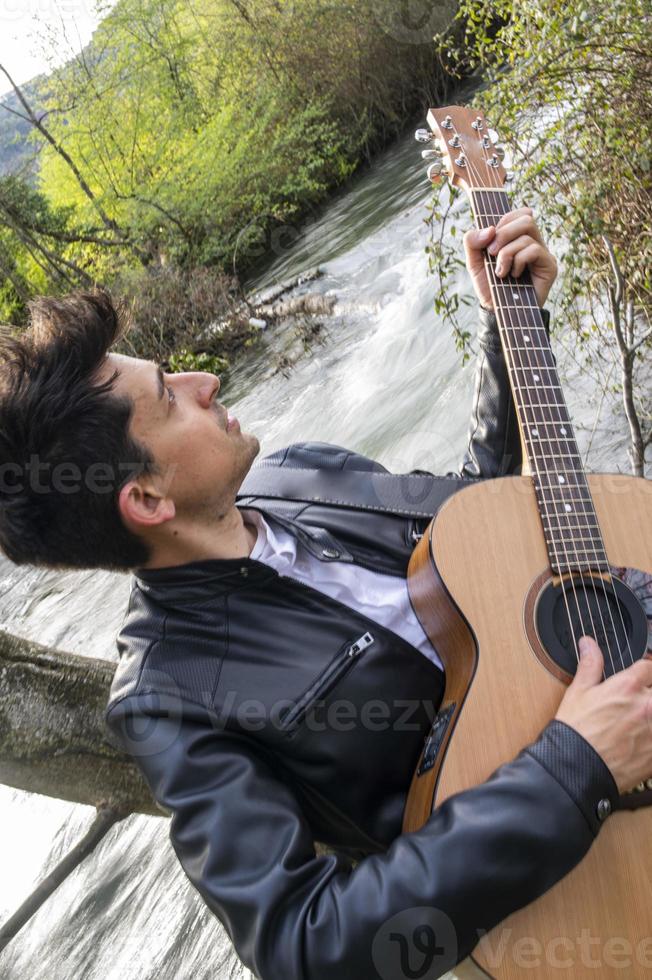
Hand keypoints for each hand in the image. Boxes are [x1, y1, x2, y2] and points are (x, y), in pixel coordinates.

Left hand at [463, 207, 557, 309]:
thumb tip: (489, 229)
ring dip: (507, 253)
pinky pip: (534, 250)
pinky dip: (518, 261)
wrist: (497, 313)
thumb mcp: (474, 262)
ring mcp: (543, 255)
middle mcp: (534, 244)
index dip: (504, 220)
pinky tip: (512, 275)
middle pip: (526, 219)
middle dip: (504, 233)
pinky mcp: (549, 266)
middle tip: (491, 252)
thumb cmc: (489, 288)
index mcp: (519, 239)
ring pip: (527, 235)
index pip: (520, 214)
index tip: (490, 238)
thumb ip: (472, 242)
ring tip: (500, 272)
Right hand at [555, 636, 651, 793]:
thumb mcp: (578, 692)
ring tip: (641, 724)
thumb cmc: (576, 732)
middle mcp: (647, 705)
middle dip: (649, 694)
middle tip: (638, 704)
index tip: (644, 677)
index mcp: (628, 687)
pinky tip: (642, 740)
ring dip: (651, 715)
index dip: (646, 670)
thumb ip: (590, 665)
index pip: (650, 666)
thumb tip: (588, 644)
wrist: (577, 768)